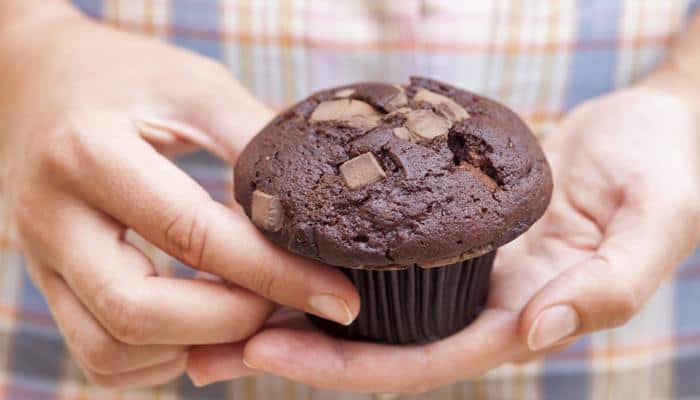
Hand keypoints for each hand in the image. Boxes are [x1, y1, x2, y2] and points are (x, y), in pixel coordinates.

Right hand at [0, 8, 358, 388]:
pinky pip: (97, 355)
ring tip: (249, 312)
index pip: (192, 235)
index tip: (337, 297)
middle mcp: (51, 216)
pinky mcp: (46, 282)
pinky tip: (202, 323)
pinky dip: (160, 358)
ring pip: (110, 349)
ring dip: (194, 347)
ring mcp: (40, 257)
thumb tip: (321, 203)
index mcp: (89, 153)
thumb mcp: (193, 85)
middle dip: (233, 323)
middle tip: (288, 304)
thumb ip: (254, 138)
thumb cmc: (121, 75)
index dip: (275, 275)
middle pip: (138, 313)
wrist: (32, 79)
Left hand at [189, 86, 699, 392]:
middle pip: (372, 340)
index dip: (345, 368)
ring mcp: (457, 262)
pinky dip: (326, 249)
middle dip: (292, 349)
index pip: (420, 361)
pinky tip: (278, 238)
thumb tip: (535, 333)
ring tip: (215, 293)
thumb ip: (606, 287)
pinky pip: (377, 243)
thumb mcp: (653, 227)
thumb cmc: (666, 175)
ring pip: (363, 295)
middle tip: (206, 342)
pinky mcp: (446, 221)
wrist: (656, 129)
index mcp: (518, 317)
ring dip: (293, 300)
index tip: (268, 355)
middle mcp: (475, 299)